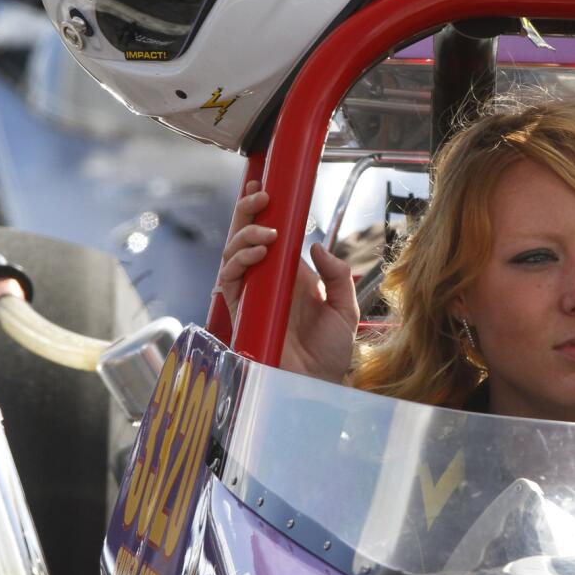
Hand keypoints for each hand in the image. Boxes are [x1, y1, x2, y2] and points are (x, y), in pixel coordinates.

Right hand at [215, 181, 359, 381]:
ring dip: (246, 236)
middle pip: (246, 238)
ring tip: (267, 233)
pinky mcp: (242, 313)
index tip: (267, 188)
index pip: (271, 236)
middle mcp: (268, 283)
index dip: (264, 211)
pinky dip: (239, 262)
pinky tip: (258, 254)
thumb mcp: (345, 308)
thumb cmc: (330, 353)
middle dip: (248, 213)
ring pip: (233, 254)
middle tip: (261, 196)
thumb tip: (314, 246)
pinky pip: (230, 281)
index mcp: (290, 277)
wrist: (319, 385)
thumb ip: (336, 275)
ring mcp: (253, 297)